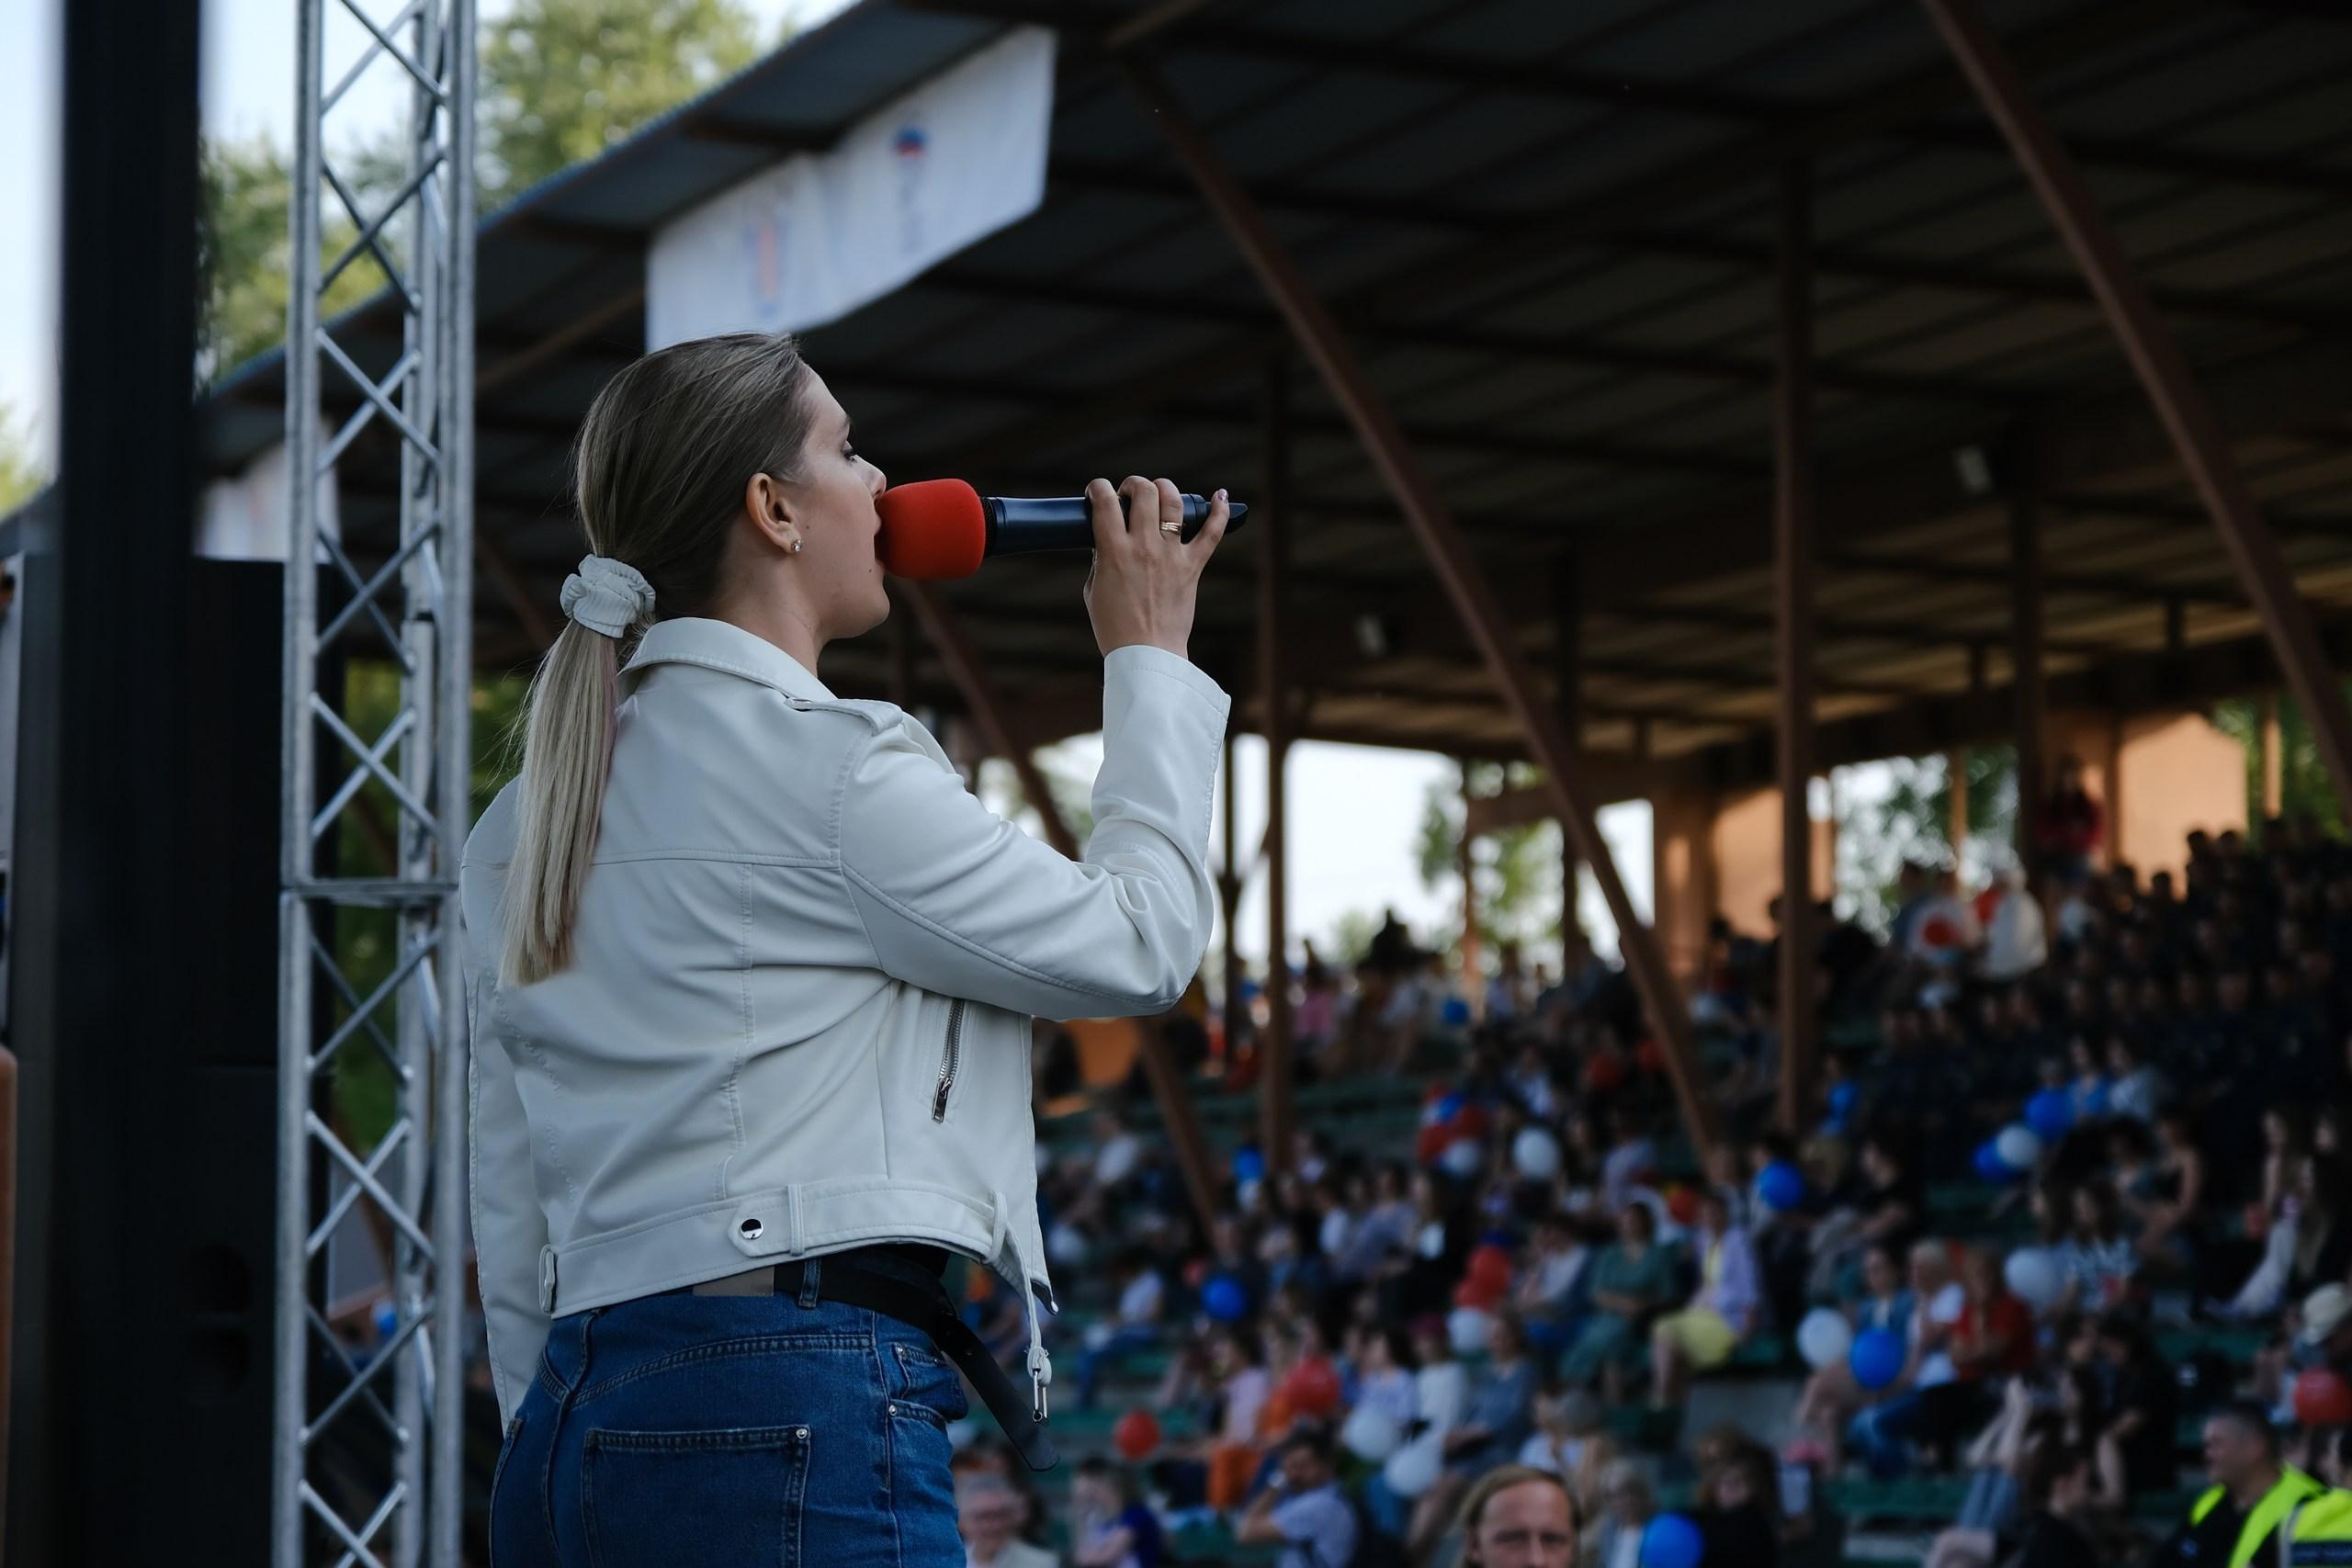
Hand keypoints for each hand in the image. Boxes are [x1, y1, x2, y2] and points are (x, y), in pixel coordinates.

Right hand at [1082, 476, 1228, 658]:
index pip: (1104, 501)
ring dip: (1165, 488)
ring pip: (1173, 502)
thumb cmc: (1115, 628)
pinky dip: (1219, 512)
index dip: (1098, 487)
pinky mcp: (1192, 567)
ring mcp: (1171, 555)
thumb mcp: (1094, 589)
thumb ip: (1100, 560)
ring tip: (1159, 493)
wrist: (1147, 655)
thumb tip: (1106, 540)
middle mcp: (1144, 547)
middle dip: (1133, 484)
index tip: (1098, 492)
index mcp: (1113, 552)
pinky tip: (1220, 496)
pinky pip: (1212, 533)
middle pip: (1143, 492)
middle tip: (1129, 495)